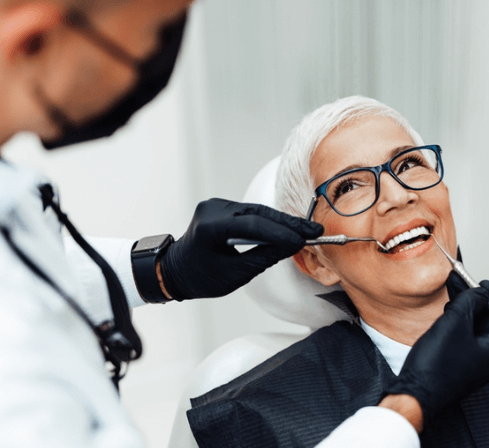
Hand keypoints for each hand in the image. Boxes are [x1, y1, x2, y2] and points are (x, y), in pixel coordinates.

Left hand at [159, 198, 322, 299]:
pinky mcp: (222, 207)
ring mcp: (216, 205)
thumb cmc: (199, 277)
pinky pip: (251, 213)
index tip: (303, 241)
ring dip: (282, 222)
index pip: (252, 225)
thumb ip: (264, 257)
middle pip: (258, 213)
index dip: (281, 233)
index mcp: (209, 227)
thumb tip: (292, 246)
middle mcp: (212, 209)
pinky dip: (270, 222)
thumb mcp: (234, 274)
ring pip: (257, 211)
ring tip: (307, 230)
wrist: (174, 271)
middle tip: (314, 231)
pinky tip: (289, 228)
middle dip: (288, 224)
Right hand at [384, 271, 488, 426]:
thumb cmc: (436, 364)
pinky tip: (447, 310)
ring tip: (452, 291)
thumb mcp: (455, 322)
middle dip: (479, 298)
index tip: (483, 284)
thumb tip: (480, 293)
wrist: (415, 394)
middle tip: (463, 281)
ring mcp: (476, 362)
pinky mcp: (461, 365)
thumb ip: (471, 301)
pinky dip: (460, 321)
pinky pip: (466, 337)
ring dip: (467, 308)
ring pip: (478, 328)